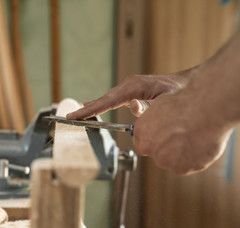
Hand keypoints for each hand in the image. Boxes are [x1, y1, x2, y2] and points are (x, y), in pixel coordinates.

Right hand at [66, 69, 195, 119]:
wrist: (186, 83)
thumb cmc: (178, 92)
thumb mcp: (167, 101)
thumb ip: (149, 106)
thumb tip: (132, 107)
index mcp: (133, 87)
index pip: (107, 100)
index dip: (90, 109)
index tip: (76, 115)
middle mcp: (128, 85)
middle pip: (102, 99)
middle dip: (86, 109)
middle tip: (68, 118)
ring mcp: (128, 87)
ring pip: (106, 99)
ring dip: (92, 107)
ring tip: (76, 115)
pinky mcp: (131, 91)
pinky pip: (112, 99)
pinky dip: (101, 104)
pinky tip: (91, 105)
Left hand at [133, 90, 231, 174]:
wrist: (205, 110)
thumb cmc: (185, 104)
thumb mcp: (160, 106)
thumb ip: (153, 122)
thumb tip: (154, 125)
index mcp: (141, 132)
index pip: (142, 146)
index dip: (154, 143)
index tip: (164, 139)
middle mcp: (150, 149)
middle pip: (158, 155)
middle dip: (168, 150)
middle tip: (183, 137)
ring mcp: (165, 161)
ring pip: (173, 162)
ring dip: (181, 155)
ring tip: (194, 138)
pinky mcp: (181, 169)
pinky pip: (188, 166)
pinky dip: (194, 159)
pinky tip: (200, 144)